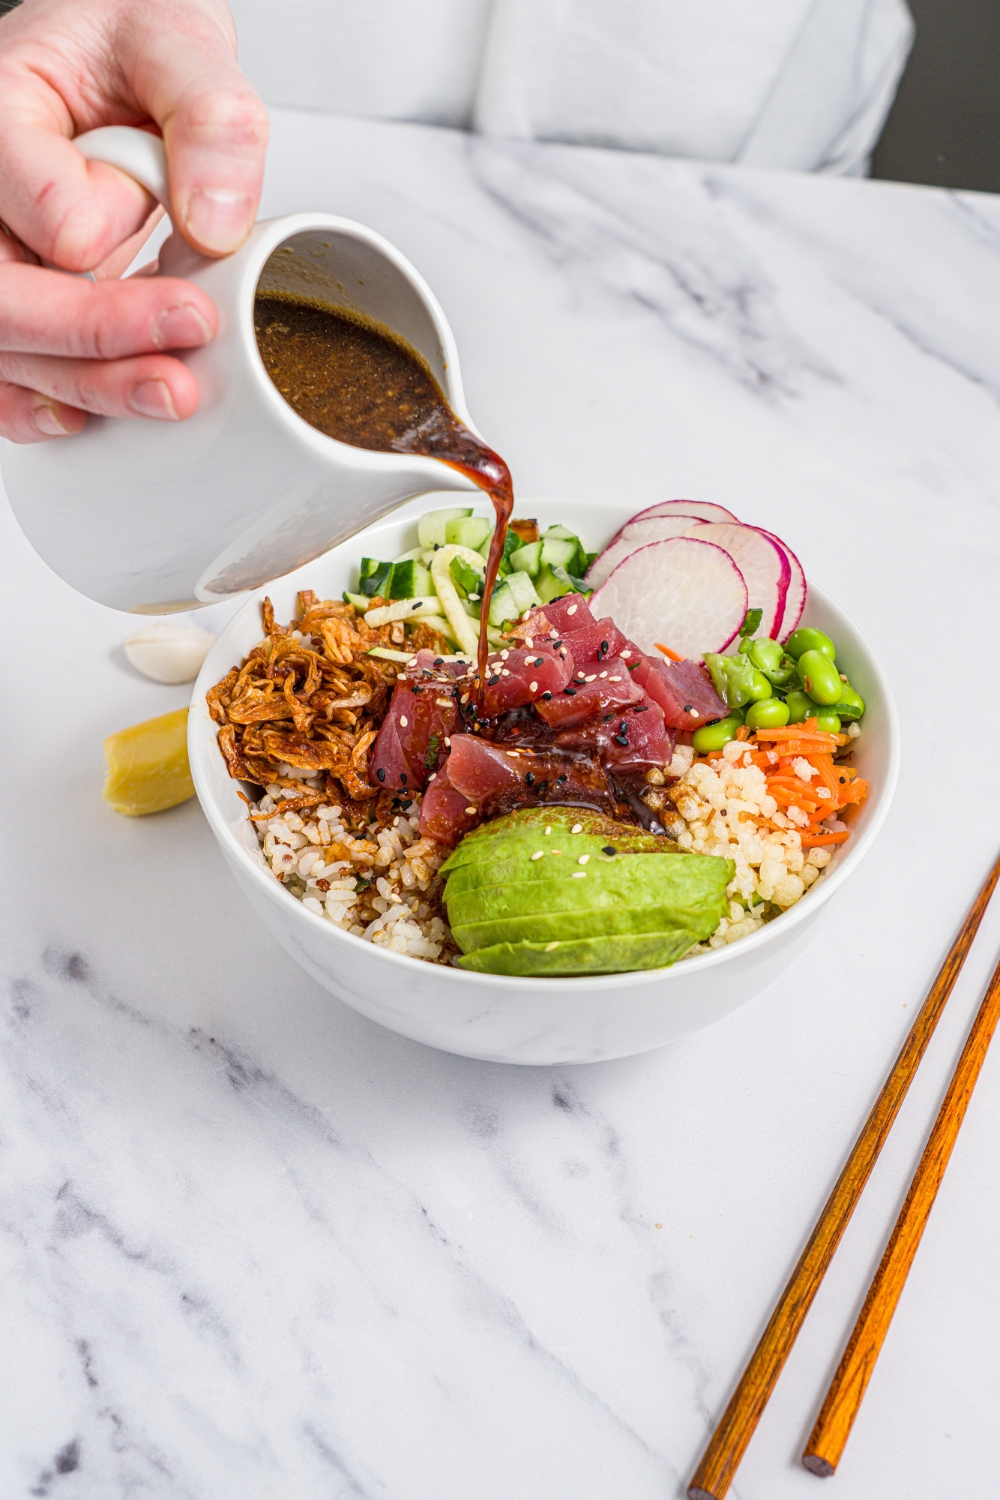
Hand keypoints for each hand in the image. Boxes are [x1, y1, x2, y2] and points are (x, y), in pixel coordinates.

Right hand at [0, 0, 268, 440]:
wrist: (115, 59)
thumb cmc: (130, 43)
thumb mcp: (181, 42)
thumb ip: (209, 118)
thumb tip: (216, 224)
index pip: (50, 209)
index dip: (116, 228)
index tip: (196, 235)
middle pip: (4, 296)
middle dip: (98, 339)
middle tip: (189, 350)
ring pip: (4, 344)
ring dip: (86, 386)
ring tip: (172, 395)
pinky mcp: (12, 292)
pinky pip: (1, 368)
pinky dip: (43, 402)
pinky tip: (86, 420)